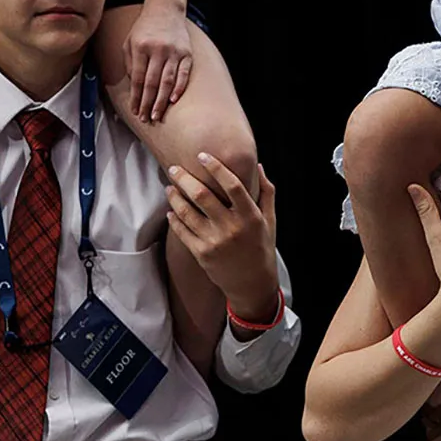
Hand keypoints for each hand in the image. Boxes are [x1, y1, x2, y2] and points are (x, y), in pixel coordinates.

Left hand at [124, 3, 195, 121]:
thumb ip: (129, 63)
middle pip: (152, 83)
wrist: (164, 10)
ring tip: (157, 114)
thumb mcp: (129, 42)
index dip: (136, 97)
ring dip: (162, 101)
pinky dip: (179, 88)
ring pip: (167, 81)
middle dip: (148, 103)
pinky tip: (174, 101)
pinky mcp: (187, 53)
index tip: (135, 110)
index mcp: (140, 47)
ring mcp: (174, 52)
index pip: (137, 78)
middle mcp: (157, 50)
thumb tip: (134, 88)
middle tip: (145, 118)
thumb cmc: (144, 29)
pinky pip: (183, 74)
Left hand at [165, 153, 282, 320]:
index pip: (232, 185)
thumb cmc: (261, 249)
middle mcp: (232, 228)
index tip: (202, 156)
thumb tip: (258, 166)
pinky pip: (182, 231)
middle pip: (202, 195)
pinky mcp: (202, 254)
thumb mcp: (270, 221)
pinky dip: (174, 218)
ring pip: (186, 212)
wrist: (252, 284)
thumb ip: (266, 193)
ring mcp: (215, 241)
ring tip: (170, 187)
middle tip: (174, 168)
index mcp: (250, 217)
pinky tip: (171, 210)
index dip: (216, 167)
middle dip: (184, 178)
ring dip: (174, 196)